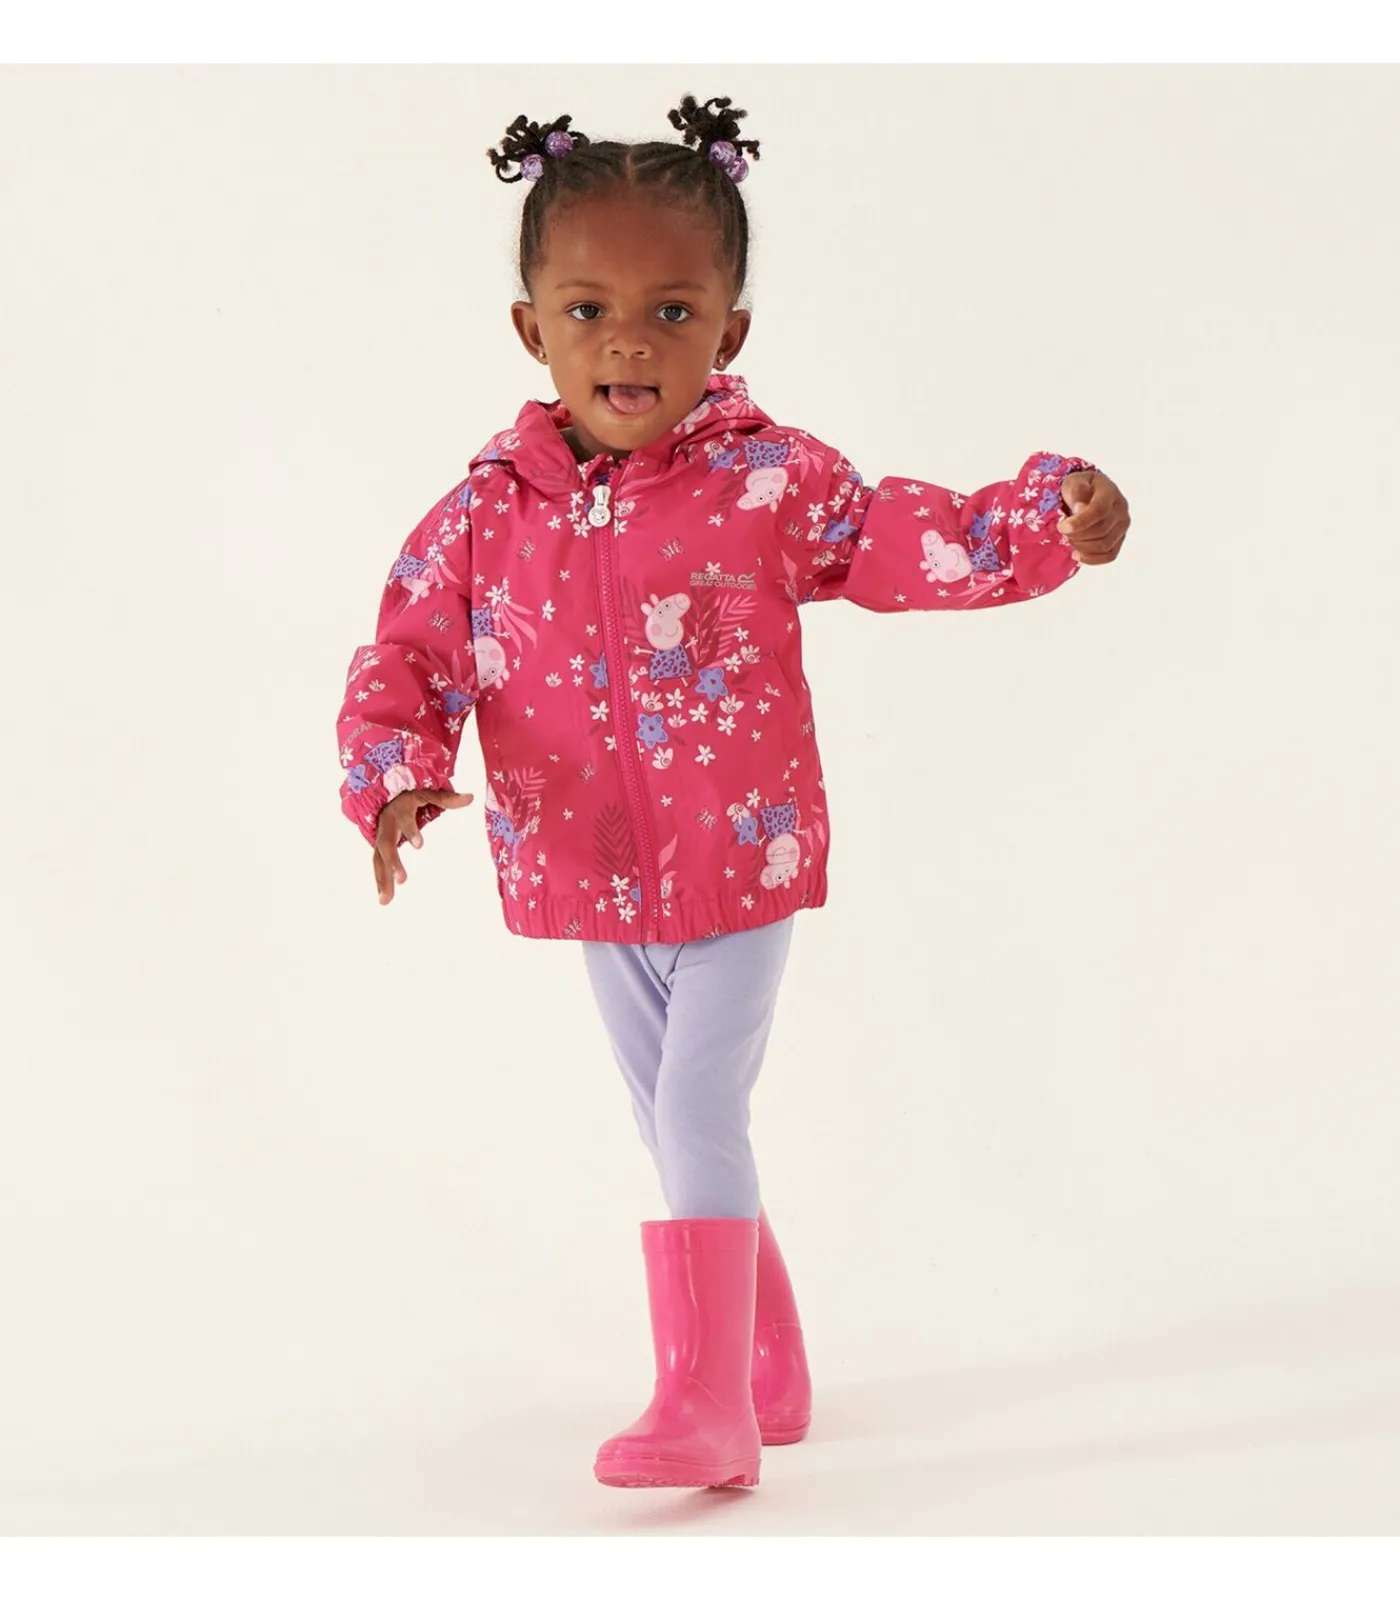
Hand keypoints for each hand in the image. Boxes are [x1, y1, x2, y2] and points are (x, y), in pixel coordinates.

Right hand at [373, 788, 474, 905]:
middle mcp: (387, 824)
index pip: (405, 820)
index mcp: (400, 809)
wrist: (387, 795)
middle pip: (387, 844)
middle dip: (393, 862)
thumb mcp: (429, 792)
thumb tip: (471, 797)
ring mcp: (381, 837)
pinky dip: (380, 882)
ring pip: (379, 859)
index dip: (411, 831)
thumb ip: (447, 798)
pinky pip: (378, 865)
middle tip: (402, 880)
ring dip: (382, 880)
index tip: (420, 845)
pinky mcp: (379, 848)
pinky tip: (384, 899)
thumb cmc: (412, 793)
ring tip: (385, 901)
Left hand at [1059, 471, 1129, 566]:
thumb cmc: (1078, 487)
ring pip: (1104, 545)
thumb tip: (1080, 508)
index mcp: (1110, 492)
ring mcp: (1122, 526)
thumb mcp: (1073, 482)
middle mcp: (1121, 509)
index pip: (1099, 510)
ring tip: (1068, 539)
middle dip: (1077, 535)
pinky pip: (1110, 555)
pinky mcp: (1119, 539)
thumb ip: (1076, 491)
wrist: (1088, 493)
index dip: (1080, 522)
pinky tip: (1076, 554)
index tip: (1062, 527)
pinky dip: (1091, 559)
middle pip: (1101, 530)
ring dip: (1081, 546)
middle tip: (1062, 530)